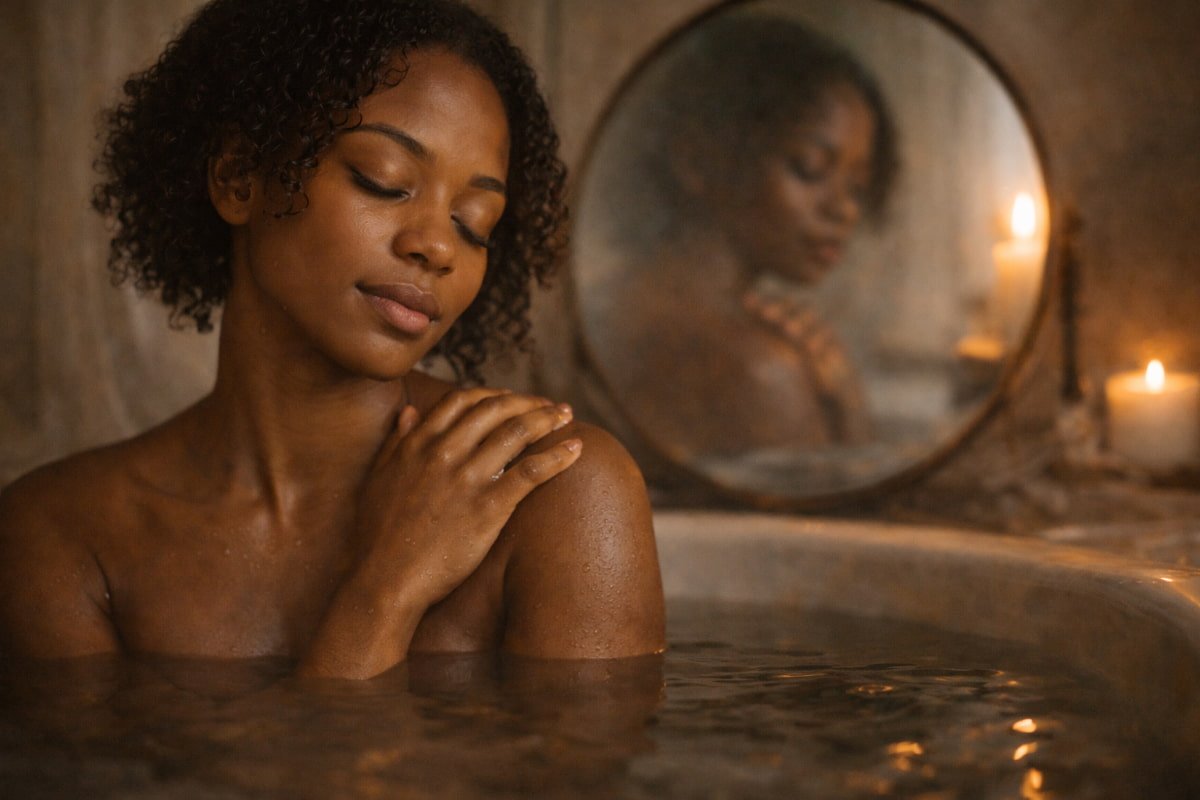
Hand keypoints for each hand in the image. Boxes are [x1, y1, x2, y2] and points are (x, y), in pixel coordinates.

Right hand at [353, 388, 580, 608]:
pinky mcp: (487, 508)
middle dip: (529, 402)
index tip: (514, 399)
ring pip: (517, 432)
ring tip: (566, 417)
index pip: (464, 400)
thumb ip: (396, 441)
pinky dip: (557, 456)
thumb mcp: (378, 477)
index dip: (494, 394)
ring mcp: (467, 478)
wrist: (384, 580)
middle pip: (496, 409)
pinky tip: (577, 449)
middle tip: (550, 405)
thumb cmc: (378, 536)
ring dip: (548, 419)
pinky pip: (530, 472)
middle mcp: (444, 453)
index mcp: (418, 443)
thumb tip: (409, 410)